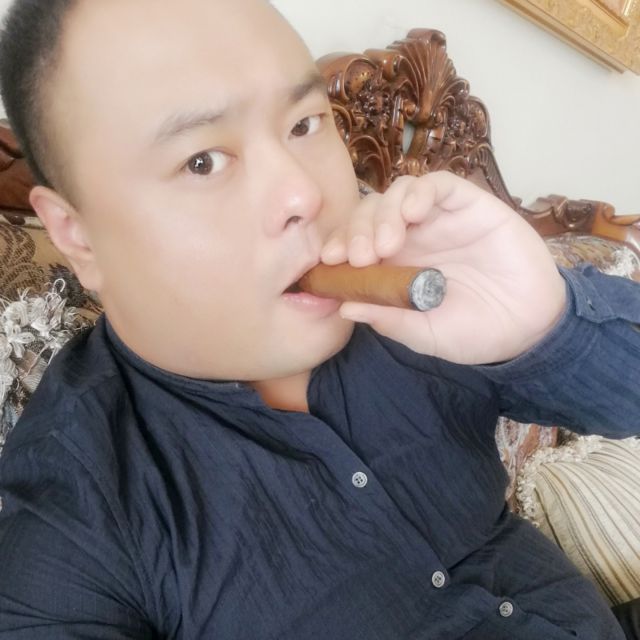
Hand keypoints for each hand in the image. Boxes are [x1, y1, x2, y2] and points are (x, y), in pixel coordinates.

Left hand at [321, 171, 566, 364]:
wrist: (530, 328)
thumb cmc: (474, 332)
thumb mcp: (425, 333)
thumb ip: (389, 319)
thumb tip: (344, 307)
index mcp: (394, 266)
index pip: (356, 242)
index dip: (339, 246)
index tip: (330, 262)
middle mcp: (412, 238)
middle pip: (370, 214)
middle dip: (356, 231)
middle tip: (360, 257)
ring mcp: (439, 220)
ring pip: (397, 194)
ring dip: (384, 213)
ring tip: (388, 244)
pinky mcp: (469, 205)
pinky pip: (438, 184)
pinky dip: (420, 192)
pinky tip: (415, 213)